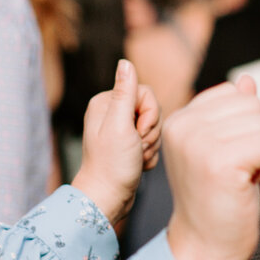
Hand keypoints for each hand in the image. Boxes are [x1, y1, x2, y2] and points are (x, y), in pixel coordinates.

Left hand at [69, 59, 161, 229]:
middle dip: (150, 132)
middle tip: (136, 147)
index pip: (145, 92)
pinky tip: (136, 165)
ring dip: (150, 146)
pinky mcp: (127, 145)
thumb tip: (125, 62)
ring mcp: (119, 130)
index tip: (136, 133)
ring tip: (135, 158)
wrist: (107, 198)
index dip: (149, 114)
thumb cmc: (112, 164)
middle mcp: (110, 113)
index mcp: (105, 102)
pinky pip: (151, 142)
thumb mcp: (119, 125)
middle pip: (151, 109)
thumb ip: (125, 93)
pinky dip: (148, 155)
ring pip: (153, 127)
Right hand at [161, 78, 259, 259]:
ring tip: (241, 180)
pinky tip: (248, 186)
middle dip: (257, 139)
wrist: (204, 246)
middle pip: (253, 106)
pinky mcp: (220, 162)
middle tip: (236, 172)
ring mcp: (199, 143)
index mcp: (179, 119)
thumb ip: (232, 113)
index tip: (226, 159)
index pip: (235, 94)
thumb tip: (248, 81)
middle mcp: (183, 126)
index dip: (244, 127)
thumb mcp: (221, 148)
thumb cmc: (217, 200)